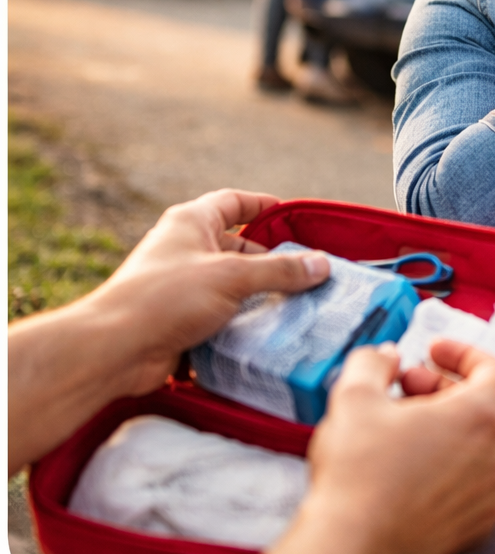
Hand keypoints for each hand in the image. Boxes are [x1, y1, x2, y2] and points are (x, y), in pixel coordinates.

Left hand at [87, 189, 329, 396]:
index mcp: (190, 223)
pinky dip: (241, 323)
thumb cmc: (166, 298)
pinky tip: (267, 334)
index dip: (261, 205)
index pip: (232, 202)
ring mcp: (180, 287)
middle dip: (269, 261)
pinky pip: (219, 316)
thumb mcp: (232, 277)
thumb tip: (322, 265)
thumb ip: (280, 270)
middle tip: (303, 273)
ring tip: (294, 305)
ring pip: (230, 286)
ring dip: (257, 296)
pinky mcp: (179, 321)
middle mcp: (184, 250)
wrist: (113, 351)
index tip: (289, 213)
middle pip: (237, 248)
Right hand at [223, 340, 494, 553]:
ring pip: (478, 446)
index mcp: (480, 417)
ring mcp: (490, 498)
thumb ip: (374, 361)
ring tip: (400, 429)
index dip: (464, 354)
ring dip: (445, 428)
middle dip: (443, 388)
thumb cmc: (358, 477)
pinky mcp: (476, 529)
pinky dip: (448, 466)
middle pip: (484, 407)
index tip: (435, 352)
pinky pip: (471, 484)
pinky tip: (408, 469)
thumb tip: (385, 357)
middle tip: (405, 387)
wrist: (350, 552)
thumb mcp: (355, 395)